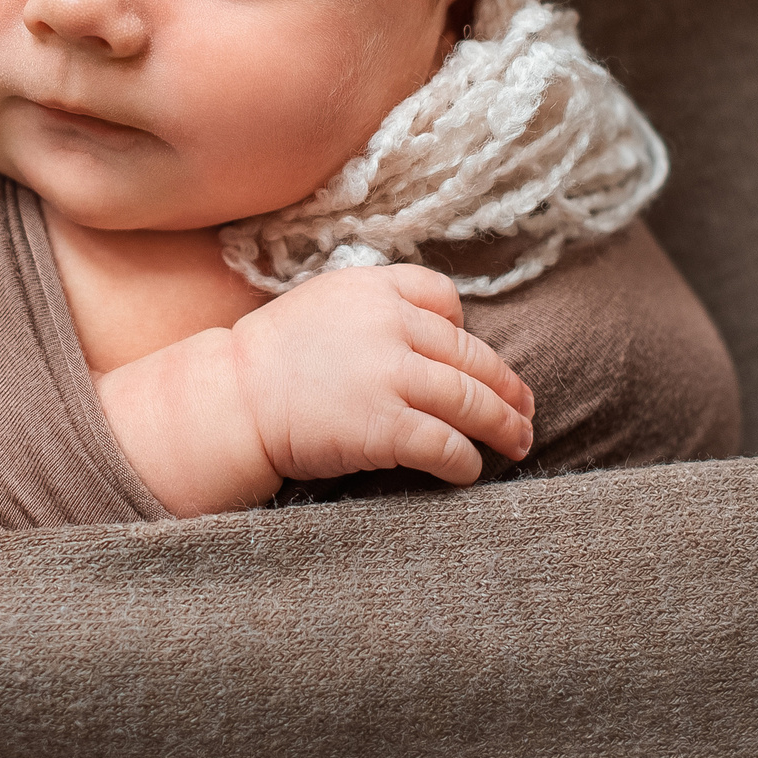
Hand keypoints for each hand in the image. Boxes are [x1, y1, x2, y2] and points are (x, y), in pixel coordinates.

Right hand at [230, 263, 534, 484]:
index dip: (464, 330)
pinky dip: (465, 460)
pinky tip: (469, 470)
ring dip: (503, 426)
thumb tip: (435, 336)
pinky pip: (446, 444)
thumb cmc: (274, 361)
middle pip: (471, 355)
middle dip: (507, 389)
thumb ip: (376, 310)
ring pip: (471, 400)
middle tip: (525, 412)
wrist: (231, 400)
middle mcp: (389, 324)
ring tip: (518, 443)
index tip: (472, 360)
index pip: (444, 296)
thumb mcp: (325, 305)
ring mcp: (389, 374)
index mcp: (374, 287)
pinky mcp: (385, 424)